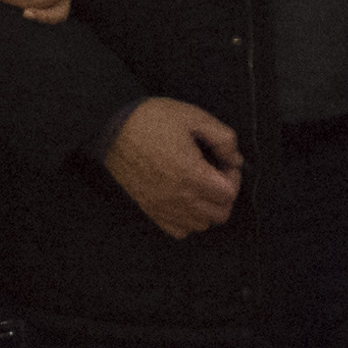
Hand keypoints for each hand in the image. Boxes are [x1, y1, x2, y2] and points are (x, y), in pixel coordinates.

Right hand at [105, 96, 245, 238]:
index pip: (229, 194)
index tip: (224, 162)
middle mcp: (179, 197)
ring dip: (207, 208)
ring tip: (199, 185)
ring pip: (200, 225)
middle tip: (216, 173)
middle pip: (219, 214)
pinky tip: (184, 198)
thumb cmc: (151, 120)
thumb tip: (235, 159)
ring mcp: (163, 207)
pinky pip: (179, 230)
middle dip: (224, 194)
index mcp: (192, 174)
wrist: (111, 129)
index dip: (234, 176)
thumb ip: (223, 138)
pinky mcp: (150, 210)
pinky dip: (187, 220)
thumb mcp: (193, 116)